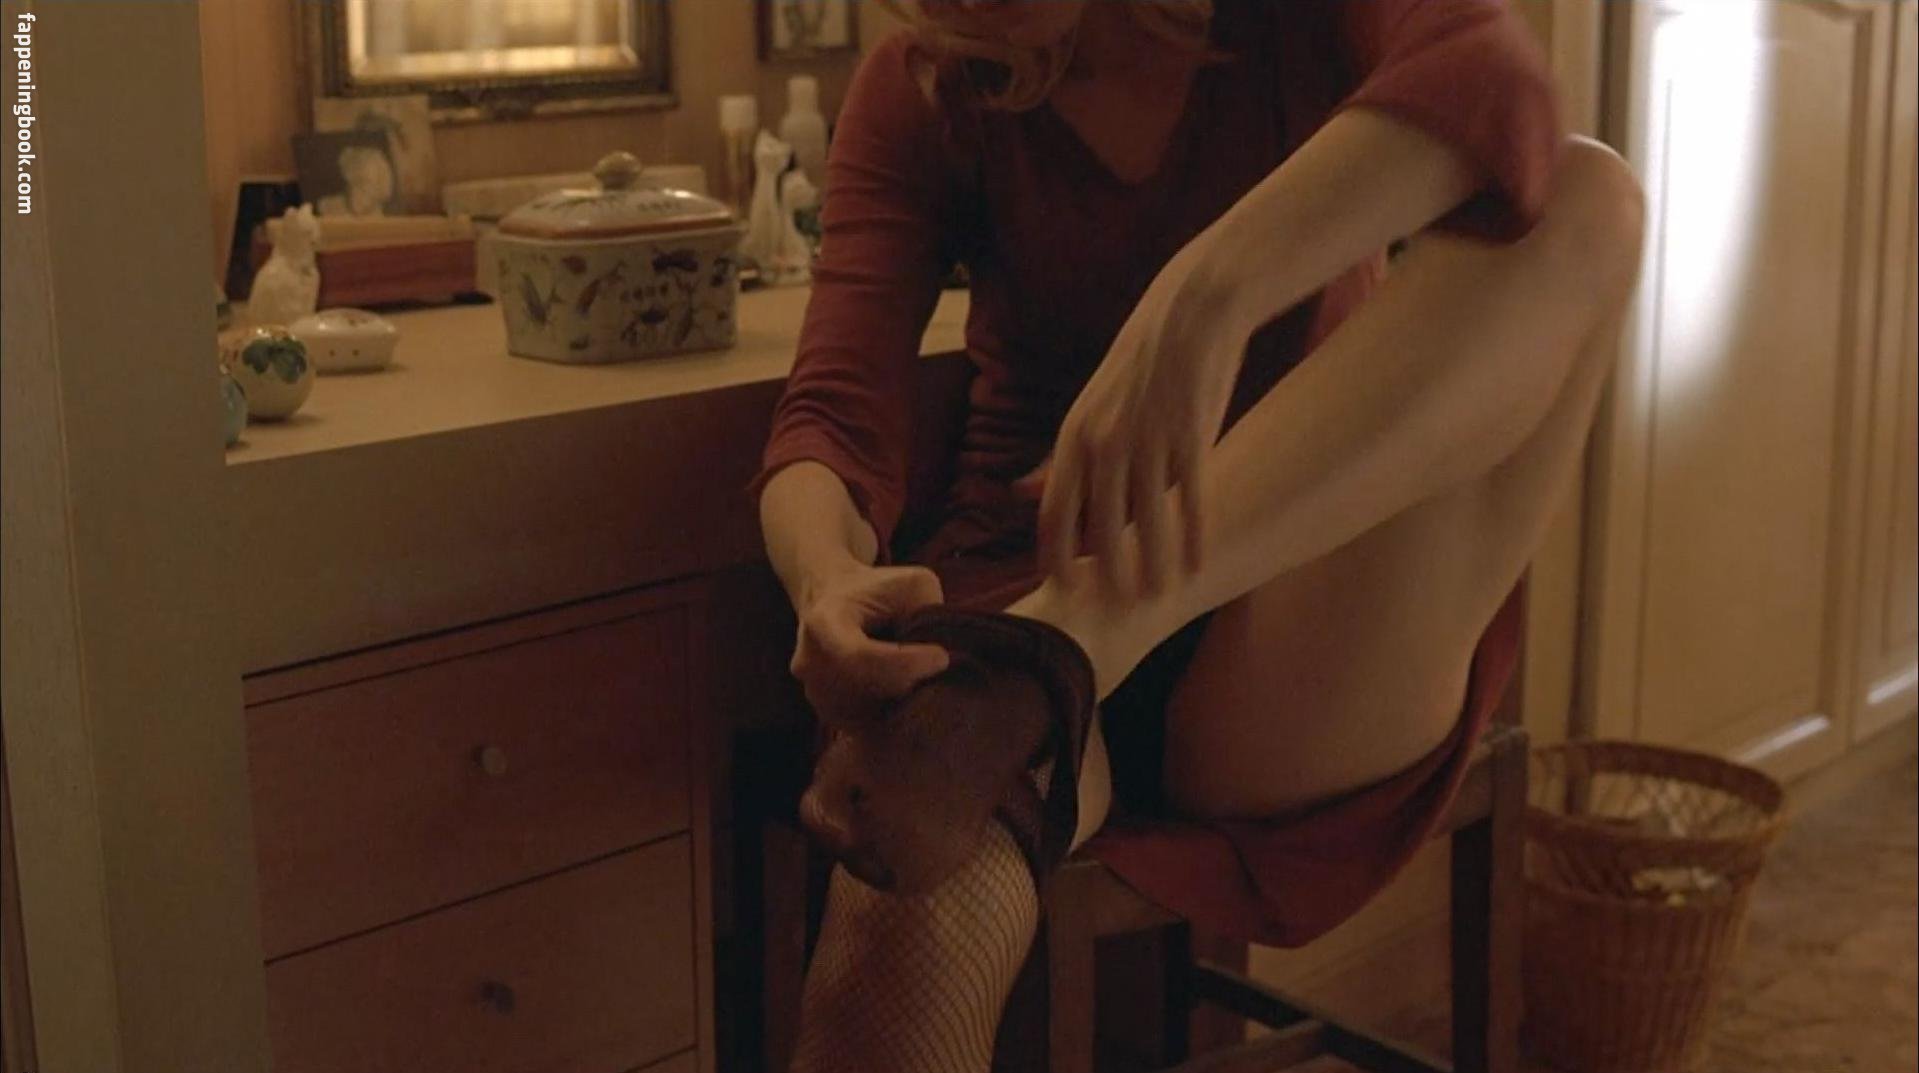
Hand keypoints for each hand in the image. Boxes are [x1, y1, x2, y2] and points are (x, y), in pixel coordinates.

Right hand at [791, 563, 949, 726]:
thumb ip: (928, 613)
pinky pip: (865, 726)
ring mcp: (813, 691)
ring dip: (902, 700)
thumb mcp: (911, 584)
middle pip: (866, 691)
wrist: (833, 598)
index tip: (941, 656)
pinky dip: (890, 712)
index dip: (906, 664)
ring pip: (868, 714)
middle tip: (936, 669)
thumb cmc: (878, 589)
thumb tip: (947, 655)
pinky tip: (903, 689)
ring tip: (917, 675)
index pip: (860, 657)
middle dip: (910, 684)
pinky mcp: (827, 712)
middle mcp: (809, 661)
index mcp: (825, 621)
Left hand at [1038, 255, 1241, 597]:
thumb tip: (1022, 491)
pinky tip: (1197, 565)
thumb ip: (1060, 457)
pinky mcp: (1192, 432)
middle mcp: (1104, 440)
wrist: (1192, 311)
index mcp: (1073, 436)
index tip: (1065, 593)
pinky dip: (1193, 537)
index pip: (1053, 512)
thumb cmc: (1137, 366)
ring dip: (1153, 565)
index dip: (1057, 558)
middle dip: (1108, 574)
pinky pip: (1192, 498)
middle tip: (1117, 611)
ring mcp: (1148, 437)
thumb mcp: (1087, 408)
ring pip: (1147, 519)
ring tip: (1160, 597)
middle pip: (1099, 525)